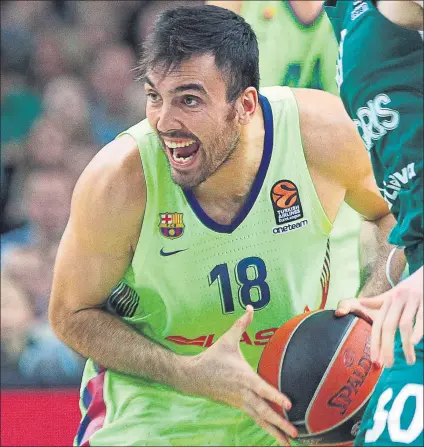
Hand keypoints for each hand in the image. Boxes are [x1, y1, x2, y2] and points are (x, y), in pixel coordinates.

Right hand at [184, 305, 296, 445]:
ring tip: (289, 444)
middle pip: (263, 410)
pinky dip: (266, 427)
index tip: (288, 404)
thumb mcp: (227, 339)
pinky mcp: (239, 406)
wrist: (193, 376)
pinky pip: (255, 418)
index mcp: (242, 376)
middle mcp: (243, 392)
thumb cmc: (213, 357)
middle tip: (294, 434)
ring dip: (275, 431)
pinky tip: (277, 436)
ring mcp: (240, 402)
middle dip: (279, 422)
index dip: (274, 395)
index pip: (261, 387)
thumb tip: (250, 307)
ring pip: (260, 418)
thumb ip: (241, 324)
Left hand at [336, 266, 422, 366]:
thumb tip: (361, 302)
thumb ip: (378, 300)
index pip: (378, 324)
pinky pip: (421, 318)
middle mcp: (397, 300)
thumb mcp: (392, 292)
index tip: (374, 360)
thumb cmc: (409, 286)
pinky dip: (418, 331)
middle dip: (386, 347)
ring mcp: (412, 300)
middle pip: (388, 326)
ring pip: (404, 324)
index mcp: (387, 300)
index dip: (375, 342)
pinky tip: (415, 343)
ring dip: (405, 345)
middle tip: (387, 365)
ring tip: (409, 360)